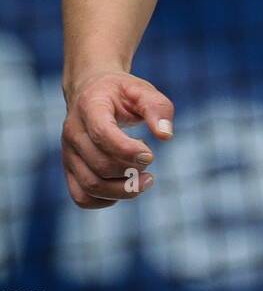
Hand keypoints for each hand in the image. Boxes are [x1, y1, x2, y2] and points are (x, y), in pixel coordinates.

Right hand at [61, 70, 174, 208]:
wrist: (92, 91)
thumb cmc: (121, 92)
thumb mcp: (142, 90)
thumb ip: (157, 108)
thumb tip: (166, 135)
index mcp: (89, 106)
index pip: (102, 134)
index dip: (128, 150)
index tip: (150, 155)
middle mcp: (73, 131)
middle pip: (99, 164)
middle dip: (130, 170)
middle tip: (149, 161)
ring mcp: (68, 153)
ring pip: (90, 186)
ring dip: (122, 190)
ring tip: (145, 180)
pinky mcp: (70, 169)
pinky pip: (82, 197)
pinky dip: (106, 200)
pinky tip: (125, 187)